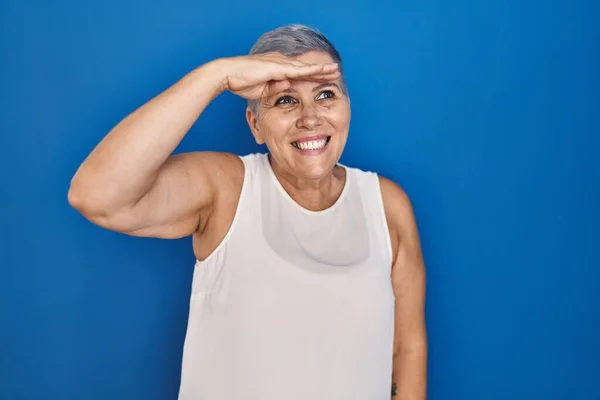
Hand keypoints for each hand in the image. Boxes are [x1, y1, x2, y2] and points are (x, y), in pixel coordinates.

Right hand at [218, 52, 339, 99]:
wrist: (227, 75)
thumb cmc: (241, 82)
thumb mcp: (262, 90)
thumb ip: (275, 88)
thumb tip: (287, 88)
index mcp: (277, 69)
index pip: (299, 73)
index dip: (312, 76)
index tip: (324, 80)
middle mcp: (281, 63)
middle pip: (306, 68)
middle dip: (321, 71)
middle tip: (336, 72)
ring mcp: (280, 64)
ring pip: (306, 67)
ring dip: (321, 69)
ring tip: (335, 70)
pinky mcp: (278, 67)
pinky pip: (299, 70)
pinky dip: (312, 71)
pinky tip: (322, 71)